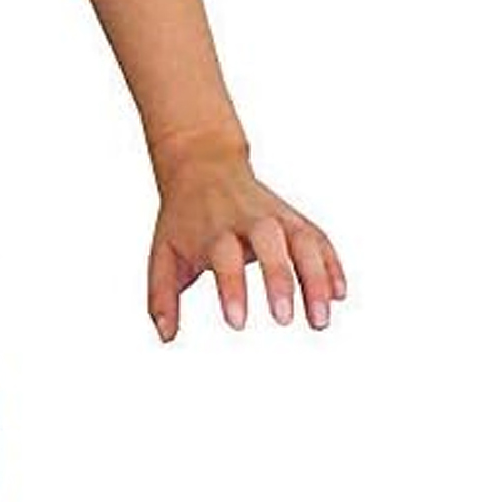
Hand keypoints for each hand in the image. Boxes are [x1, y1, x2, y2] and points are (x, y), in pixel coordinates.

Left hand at [146, 142, 345, 337]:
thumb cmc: (184, 218)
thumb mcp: (164, 253)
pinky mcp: (296, 219)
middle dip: (280, 280)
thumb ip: (161, 296)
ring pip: (304, 242)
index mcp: (214, 229)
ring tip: (321, 319)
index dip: (232, 290)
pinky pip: (319, 240)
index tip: (236, 324)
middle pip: (271, 242)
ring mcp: (277, 216)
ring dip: (317, 279)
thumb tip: (165, 336)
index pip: (225, 258)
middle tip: (283, 320)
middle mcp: (249, 219)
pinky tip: (339, 295)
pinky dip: (332, 265)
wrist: (204, 165)